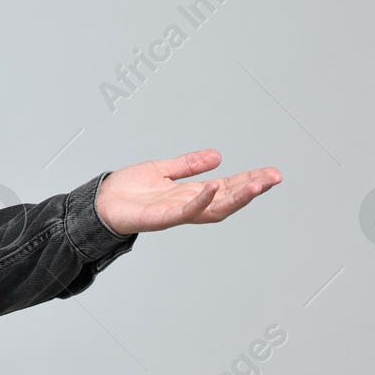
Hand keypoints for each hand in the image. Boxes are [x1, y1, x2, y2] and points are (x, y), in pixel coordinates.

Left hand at [95, 149, 280, 235]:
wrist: (99, 202)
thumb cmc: (127, 191)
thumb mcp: (162, 170)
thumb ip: (188, 165)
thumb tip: (217, 156)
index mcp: (190, 193)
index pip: (227, 187)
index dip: (249, 180)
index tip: (271, 173)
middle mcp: (188, 205)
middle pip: (228, 199)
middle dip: (252, 189)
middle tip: (275, 177)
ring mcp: (176, 213)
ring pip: (214, 209)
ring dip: (236, 197)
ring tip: (256, 185)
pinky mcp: (161, 218)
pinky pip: (185, 210)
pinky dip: (201, 200)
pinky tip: (214, 187)